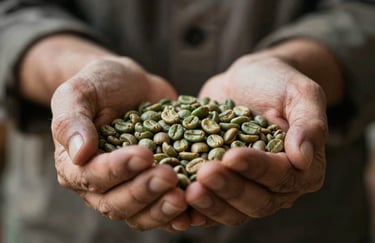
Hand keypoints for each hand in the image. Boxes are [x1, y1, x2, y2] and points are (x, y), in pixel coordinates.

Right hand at [51, 57, 188, 230]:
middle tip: (169, 176)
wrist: (132, 86)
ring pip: (139, 214)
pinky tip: (194, 208)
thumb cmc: (101, 85)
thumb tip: (79, 154)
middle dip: (143, 191)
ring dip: (161, 209)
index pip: (92, 176)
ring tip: (184, 197)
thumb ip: (71, 120)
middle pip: (116, 203)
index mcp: (75, 165)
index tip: (144, 155)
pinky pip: (161, 208)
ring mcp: (128, 188)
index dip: (117, 170)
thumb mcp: (79, 92)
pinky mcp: (152, 187)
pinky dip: (177, 212)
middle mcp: (99, 185)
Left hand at [186, 54, 327, 225]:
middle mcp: (276, 186)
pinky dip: (195, 209)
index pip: (281, 177)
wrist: (244, 81)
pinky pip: (210, 205)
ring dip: (210, 203)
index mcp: (302, 168)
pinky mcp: (222, 185)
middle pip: (256, 201)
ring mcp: (247, 188)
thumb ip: (309, 123)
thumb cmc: (276, 82)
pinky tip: (177, 201)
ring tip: (188, 190)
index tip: (232, 155)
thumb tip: (303, 158)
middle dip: (229, 189)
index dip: (256, 169)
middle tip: (204, 173)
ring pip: (232, 211)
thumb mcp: (299, 93)